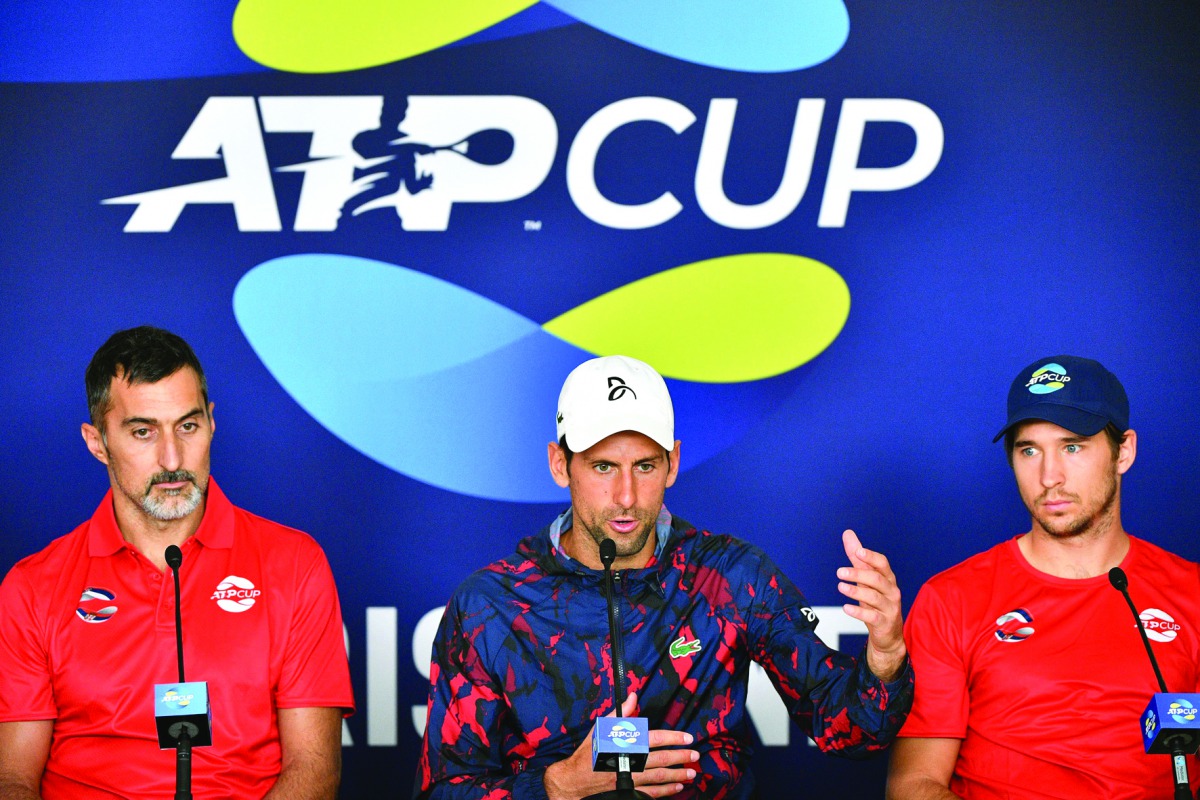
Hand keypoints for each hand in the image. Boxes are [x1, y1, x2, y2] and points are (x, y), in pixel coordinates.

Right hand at [543, 692, 698, 799]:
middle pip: (661, 759)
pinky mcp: (628, 793)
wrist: (574, 779)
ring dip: (677, 775)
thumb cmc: (589, 752)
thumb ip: (621, 714)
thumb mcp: (602, 728)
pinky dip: (666, 791)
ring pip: (659, 778)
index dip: (674, 738)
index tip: (688, 738)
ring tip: (692, 773)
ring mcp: (629, 780)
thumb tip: (633, 696)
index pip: (655, 739)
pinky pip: (651, 793)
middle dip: (681, 757)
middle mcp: (629, 762)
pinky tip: (676, 787)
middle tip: (695, 755)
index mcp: (625, 743)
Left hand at [837, 530, 906, 681]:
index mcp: (888, 578)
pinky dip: (859, 612)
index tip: (858, 551)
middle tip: (840, 571)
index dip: (871, 557)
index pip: (882, 564)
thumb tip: (848, 533)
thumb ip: (857, 558)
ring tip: (840, 587)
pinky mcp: (885, 623)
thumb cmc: (877, 602)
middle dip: (859, 573)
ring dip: (856, 591)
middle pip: (877, 579)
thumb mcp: (866, 579)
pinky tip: (846, 608)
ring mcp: (890, 608)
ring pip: (875, 597)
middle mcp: (891, 591)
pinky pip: (872, 616)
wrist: (888, 634)